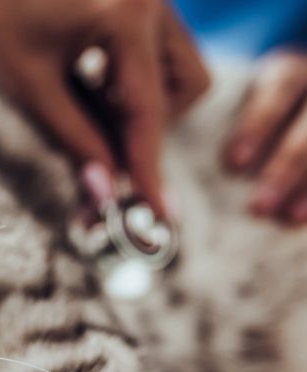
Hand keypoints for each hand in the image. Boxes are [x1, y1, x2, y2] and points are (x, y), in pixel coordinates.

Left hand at [0, 0, 209, 218]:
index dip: (148, 167)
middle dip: (147, 123)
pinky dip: (128, 75)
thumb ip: (74, 136)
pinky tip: (83, 75)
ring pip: (176, 67)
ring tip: (82, 99)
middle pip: (184, 86)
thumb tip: (105, 189)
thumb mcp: (27, 81)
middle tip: (98, 143)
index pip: (148, 110)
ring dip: (141, 99)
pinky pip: (155, 47)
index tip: (158, 213)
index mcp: (127, 13)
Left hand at [225, 50, 306, 223]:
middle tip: (257, 206)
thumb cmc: (249, 105)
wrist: (299, 98)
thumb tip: (161, 159)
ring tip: (287, 218)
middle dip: (285, 167)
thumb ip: (216, 117)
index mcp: (289, 70)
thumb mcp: (239, 97)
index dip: (257, 125)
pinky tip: (304, 218)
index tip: (233, 163)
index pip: (280, 88)